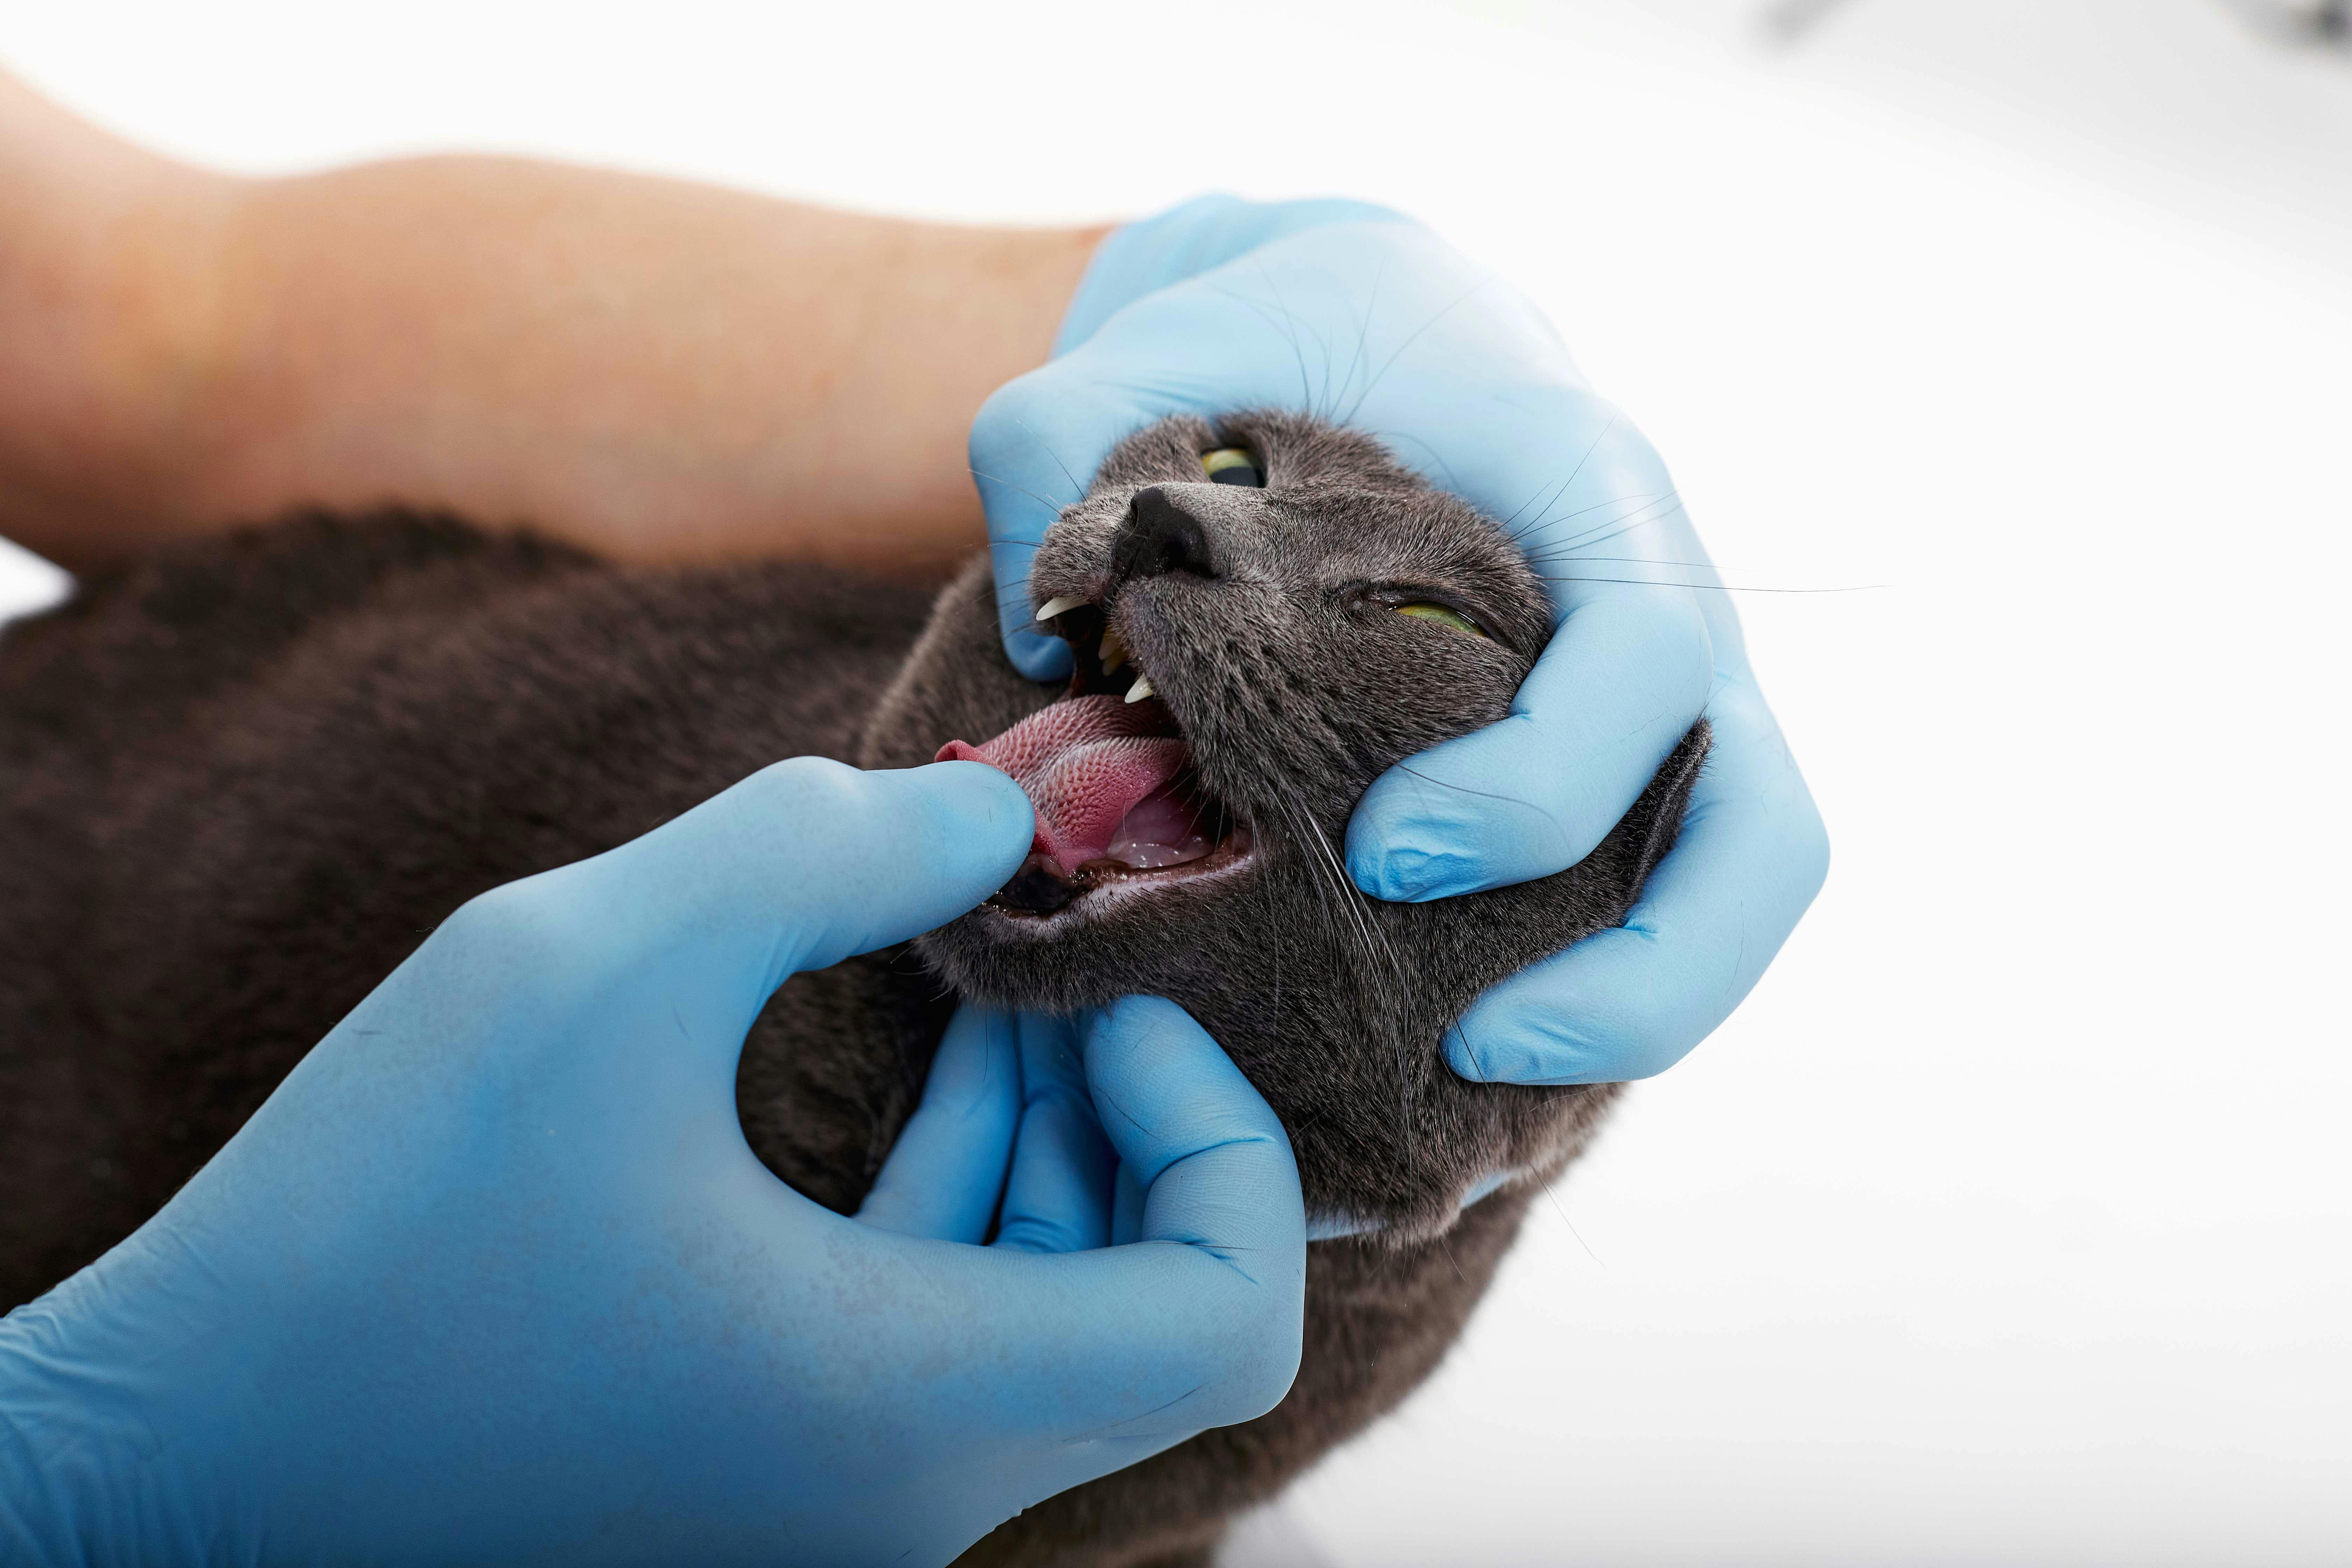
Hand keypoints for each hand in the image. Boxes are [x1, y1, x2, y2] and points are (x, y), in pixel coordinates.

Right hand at [0, 760, 1303, 1564]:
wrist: (171, 1460)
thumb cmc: (368, 1225)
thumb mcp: (586, 961)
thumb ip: (814, 852)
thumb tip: (995, 819)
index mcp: (907, 1413)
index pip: (1229, 1317)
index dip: (1218, 1135)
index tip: (1106, 1002)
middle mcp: (906, 1505)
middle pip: (1156, 1315)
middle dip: (1134, 1117)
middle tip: (1057, 965)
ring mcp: (840, 1515)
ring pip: (1055, 1327)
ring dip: (1052, 1145)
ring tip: (996, 990)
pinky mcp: (768, 1484)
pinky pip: (948, 1344)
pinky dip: (964, 1202)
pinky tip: (927, 1068)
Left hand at [971, 196, 1827, 1084]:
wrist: (1349, 326)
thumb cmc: (1277, 335)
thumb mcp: (1172, 336)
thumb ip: (1067, 434)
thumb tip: (1032, 623)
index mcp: (1588, 489)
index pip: (1645, 658)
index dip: (1542, 781)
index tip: (1382, 853)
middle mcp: (1662, 611)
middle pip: (1762, 823)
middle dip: (1644, 960)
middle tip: (1460, 1036)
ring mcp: (1657, 708)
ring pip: (1742, 886)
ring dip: (1641, 1010)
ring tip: (1473, 1086)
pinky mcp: (1611, 772)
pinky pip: (1658, 902)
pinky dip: (1590, 996)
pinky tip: (1453, 1062)